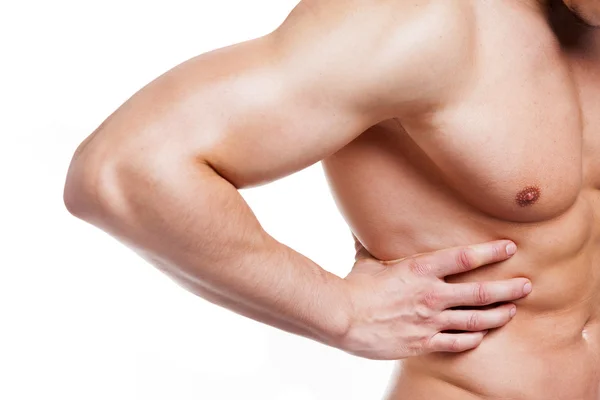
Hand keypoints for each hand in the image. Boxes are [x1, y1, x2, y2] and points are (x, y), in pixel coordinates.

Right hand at [337, 240, 529, 359]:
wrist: (342, 317)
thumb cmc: (354, 287)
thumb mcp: (366, 261)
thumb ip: (372, 245)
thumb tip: (362, 227)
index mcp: (420, 270)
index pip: (464, 258)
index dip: (490, 252)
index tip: (509, 247)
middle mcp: (431, 295)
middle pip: (481, 292)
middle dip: (508, 288)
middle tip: (526, 285)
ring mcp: (430, 321)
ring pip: (475, 320)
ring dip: (498, 315)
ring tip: (512, 311)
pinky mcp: (423, 342)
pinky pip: (456, 343)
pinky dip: (472, 339)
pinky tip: (480, 336)